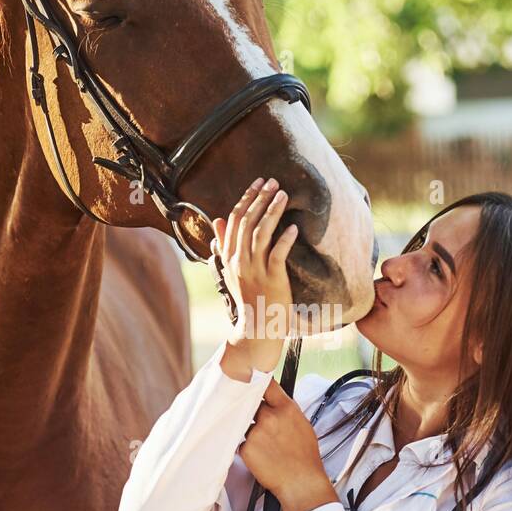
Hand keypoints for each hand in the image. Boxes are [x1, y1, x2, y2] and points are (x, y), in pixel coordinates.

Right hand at [214, 177, 298, 344]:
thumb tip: (218, 219)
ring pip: (261, 234)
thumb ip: (225, 243)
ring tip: (284, 195)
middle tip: (274, 181)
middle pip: (247, 222)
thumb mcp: (232, 269)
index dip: (246, 198)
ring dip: (272, 211)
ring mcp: (255, 271)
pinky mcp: (272, 280)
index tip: (258, 182)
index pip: (234, 220)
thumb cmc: (248, 297)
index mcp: (229, 256)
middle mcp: (239, 261)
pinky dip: (285, 240)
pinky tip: (293, 228)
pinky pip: (277, 255)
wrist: (256, 328)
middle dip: (260, 198)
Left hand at [238, 378, 337, 510]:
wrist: (301, 483)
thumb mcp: (302, 425)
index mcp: (287, 408)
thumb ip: (285, 410)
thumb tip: (271, 400)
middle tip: (259, 419)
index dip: (257, 382)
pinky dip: (248, 448)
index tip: (252, 381)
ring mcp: (256, 432)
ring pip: (245, 423)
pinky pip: (242, 441)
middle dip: (252, 408)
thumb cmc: (305, 457)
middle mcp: (270, 417)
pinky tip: (262, 456)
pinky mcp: (246, 448)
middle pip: (250, 402)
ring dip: (251, 430)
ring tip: (266, 445)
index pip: (266, 384)